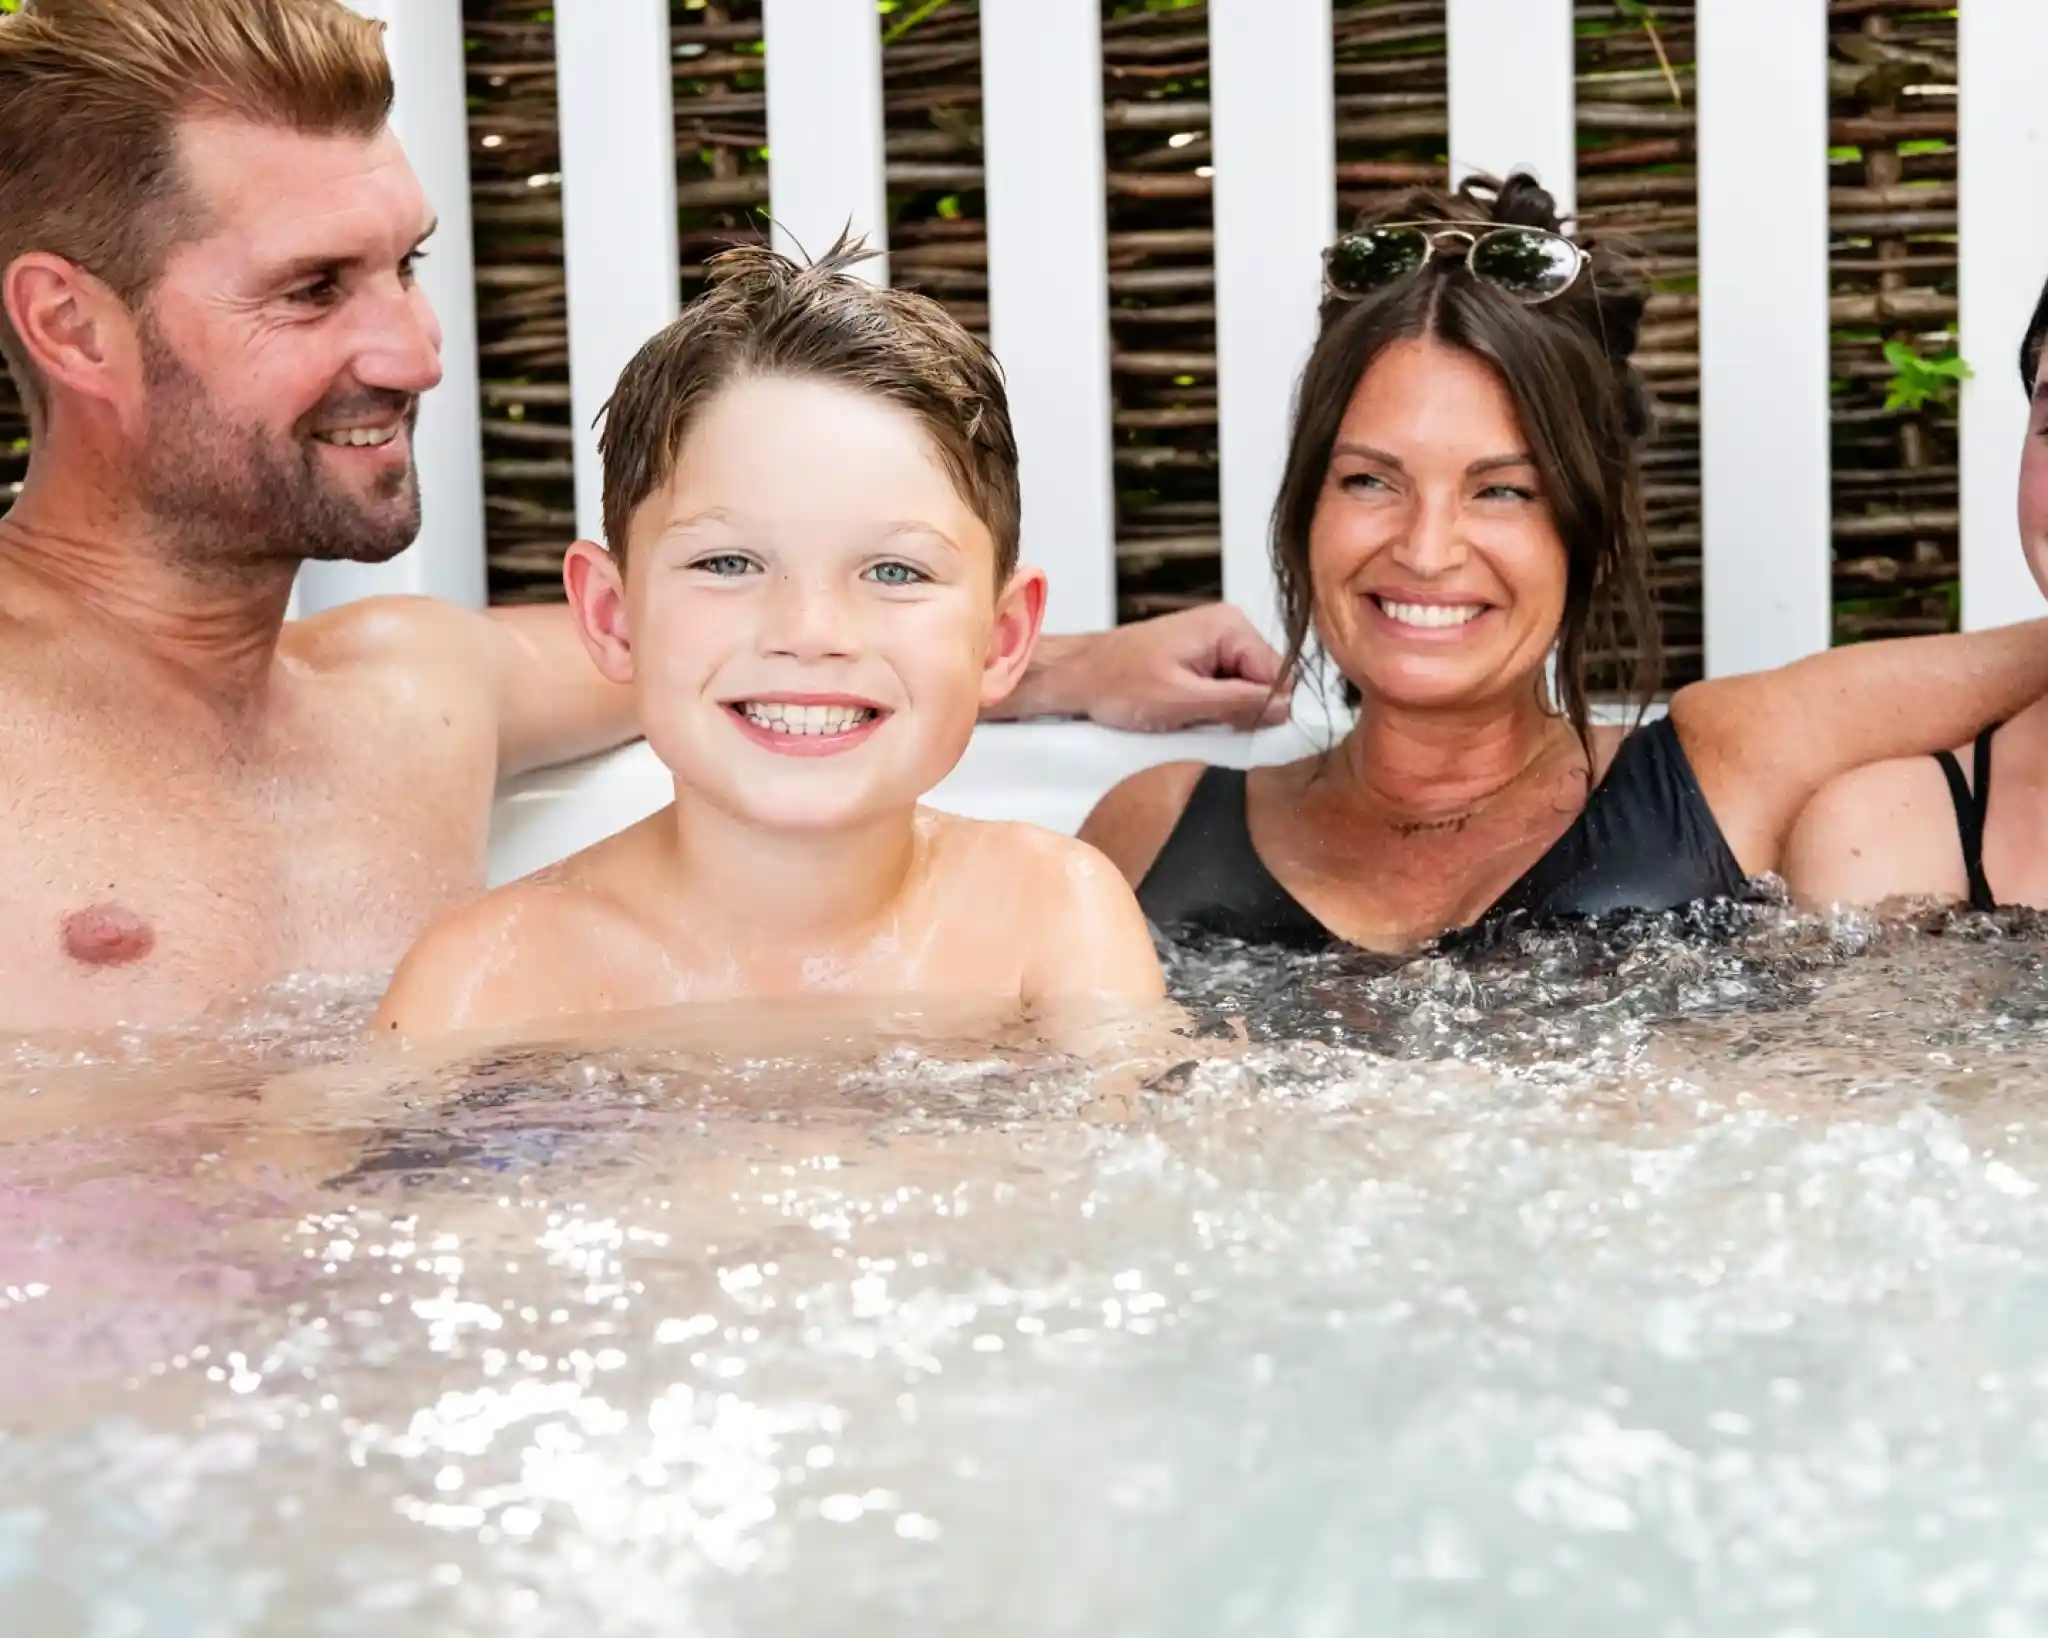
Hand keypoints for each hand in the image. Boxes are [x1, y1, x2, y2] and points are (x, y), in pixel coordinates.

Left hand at [995, 603, 1293, 731]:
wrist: (1076, 677)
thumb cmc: (1116, 683)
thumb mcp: (1183, 701)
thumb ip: (1239, 703)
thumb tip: (1286, 709)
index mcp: (1230, 626)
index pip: (1279, 676)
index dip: (1262, 710)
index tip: (1232, 726)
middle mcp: (1228, 628)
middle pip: (1265, 683)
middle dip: (1240, 710)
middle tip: (1200, 720)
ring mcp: (1214, 643)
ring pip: (1245, 691)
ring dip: (1222, 711)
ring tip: (1185, 713)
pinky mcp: (1201, 659)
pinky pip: (1224, 691)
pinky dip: (1208, 708)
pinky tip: (1182, 710)